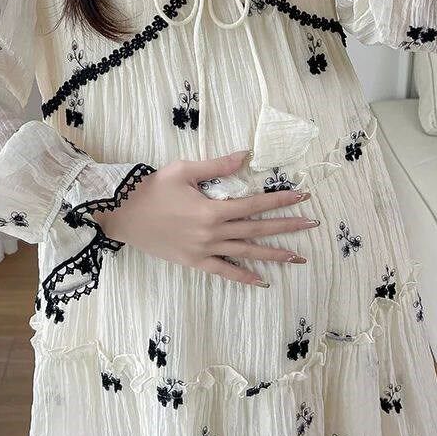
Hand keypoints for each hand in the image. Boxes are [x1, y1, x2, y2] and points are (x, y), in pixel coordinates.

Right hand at [91, 149, 318, 286]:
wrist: (124, 214)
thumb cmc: (153, 188)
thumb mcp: (185, 170)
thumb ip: (218, 166)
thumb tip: (246, 154)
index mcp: (212, 209)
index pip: (255, 205)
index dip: (280, 201)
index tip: (302, 197)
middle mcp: (213, 233)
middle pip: (257, 230)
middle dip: (286, 226)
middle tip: (312, 224)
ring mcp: (205, 251)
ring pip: (246, 253)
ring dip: (273, 254)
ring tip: (298, 257)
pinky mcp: (195, 262)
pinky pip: (224, 272)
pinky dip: (243, 277)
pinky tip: (262, 281)